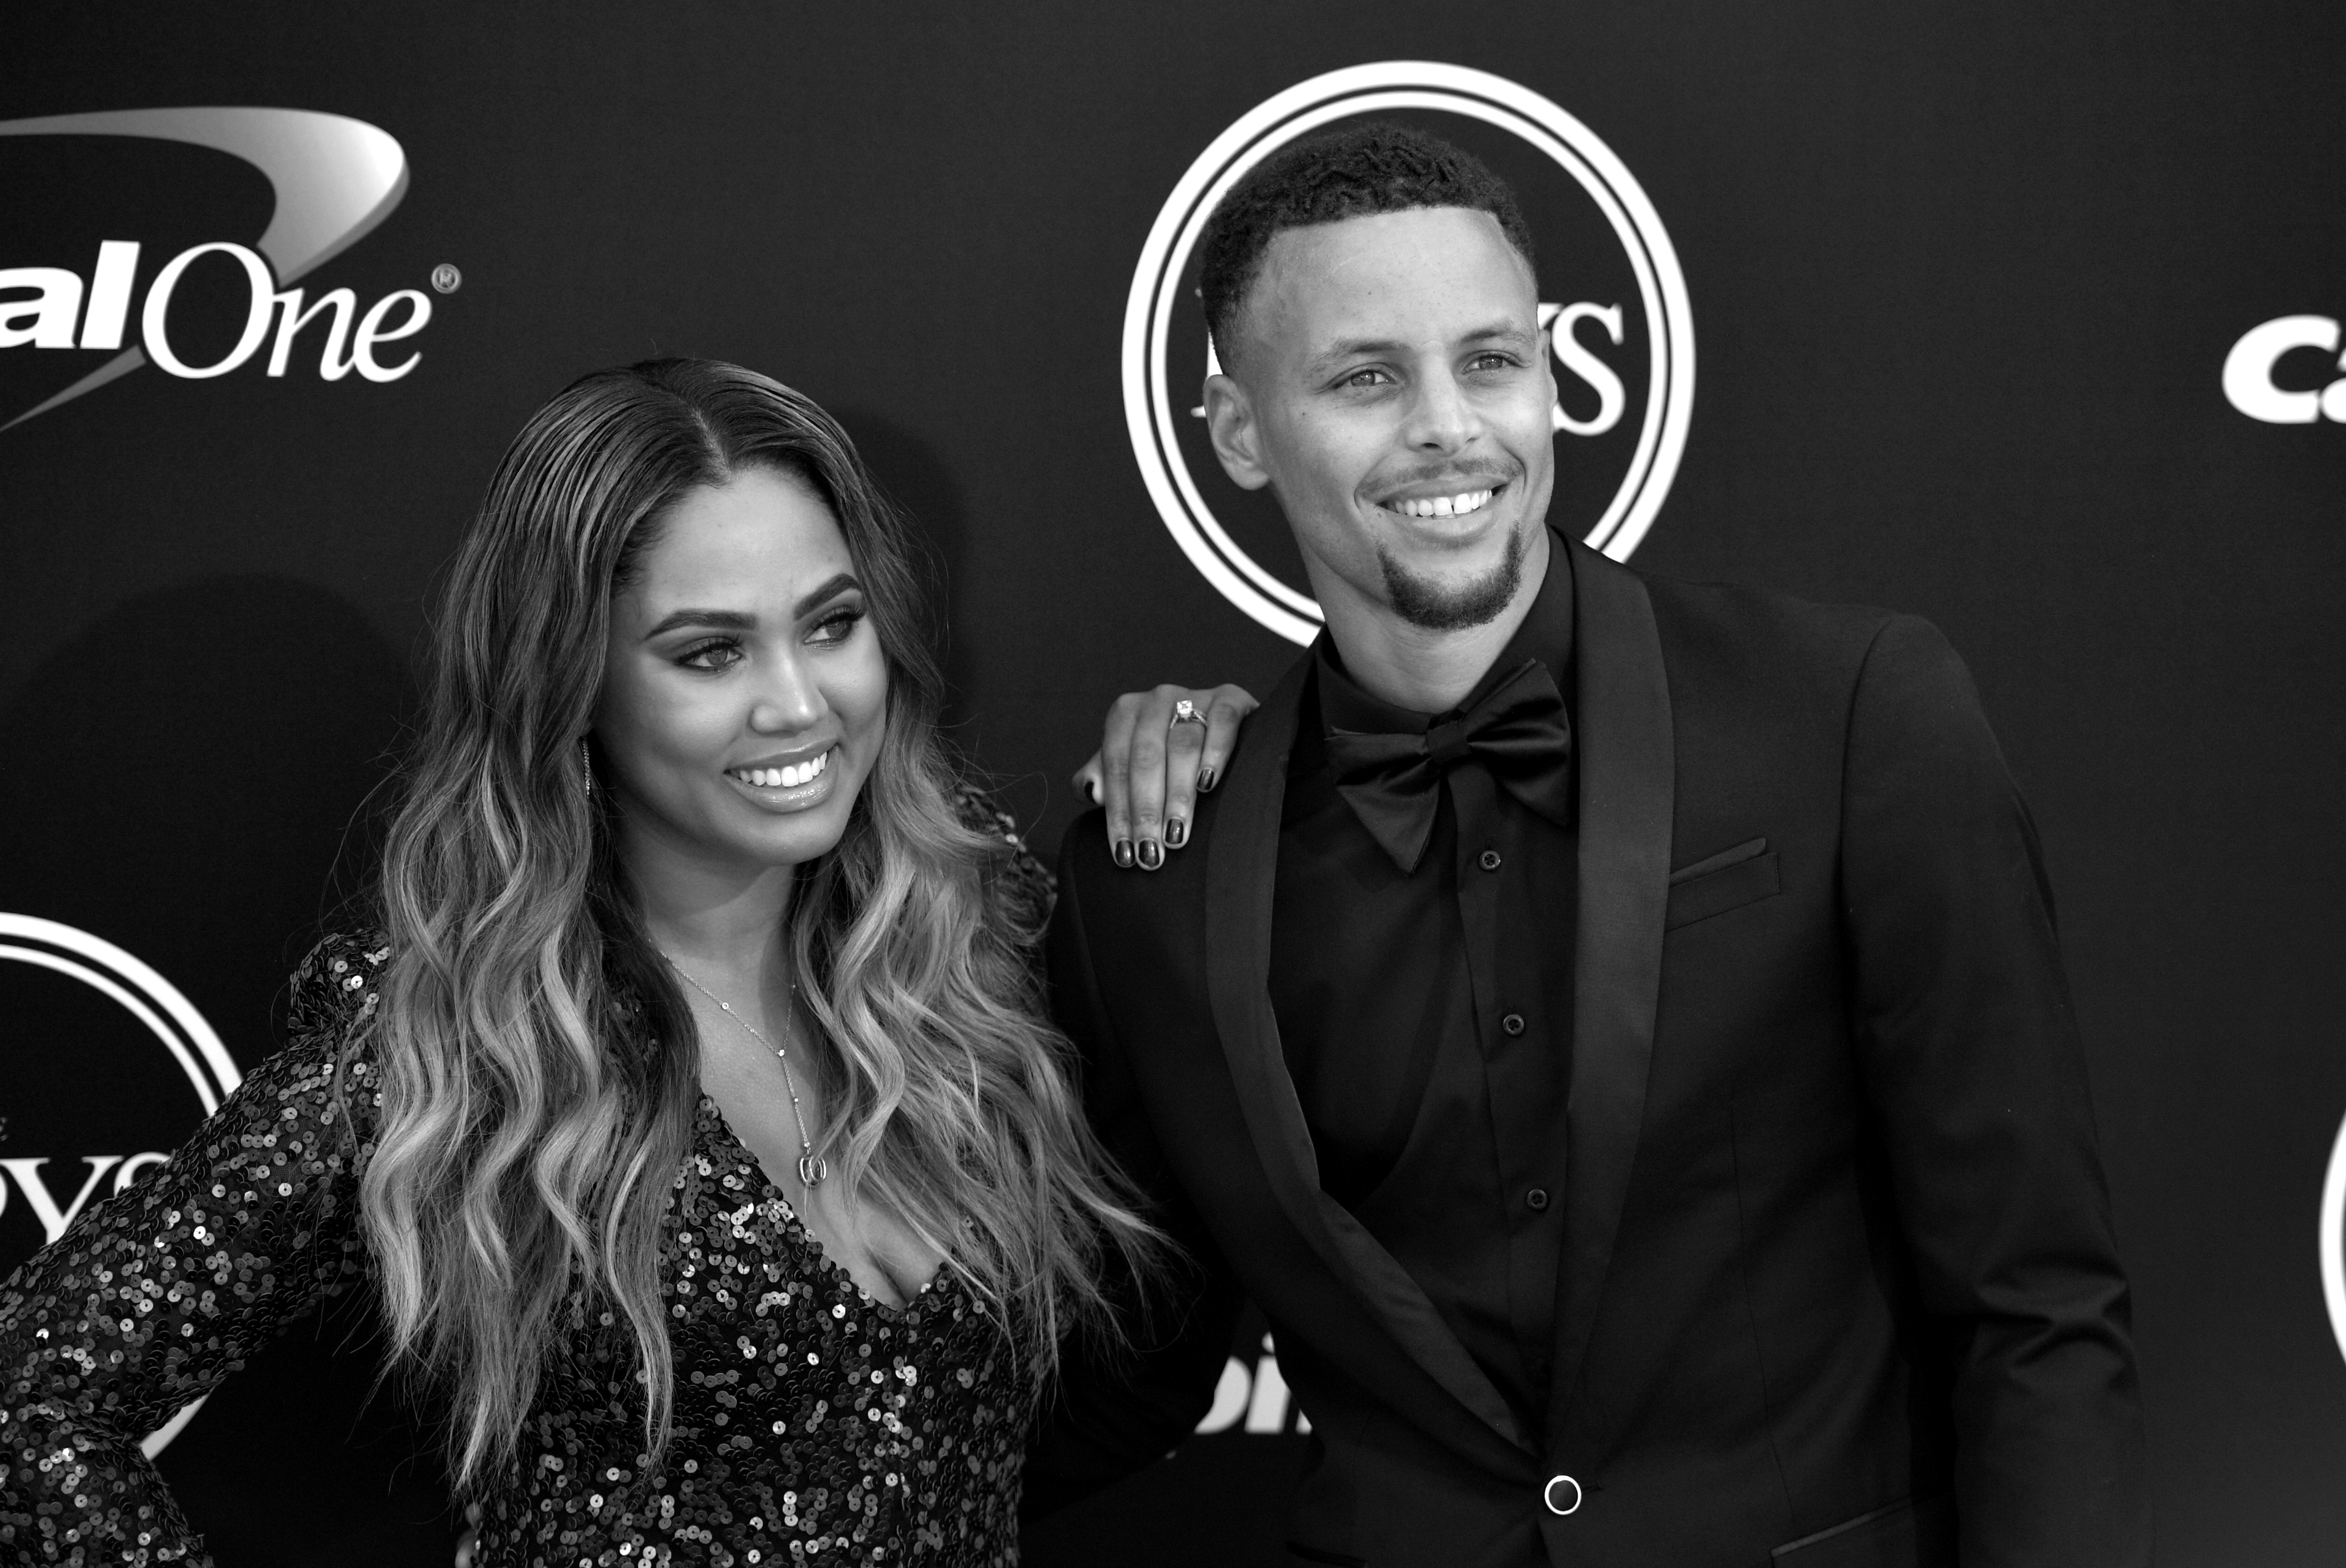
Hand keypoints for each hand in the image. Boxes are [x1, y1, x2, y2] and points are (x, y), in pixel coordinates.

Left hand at [1074, 684, 1258, 869]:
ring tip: (1176, 835)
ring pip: (1182, 745)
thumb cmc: (1167, 755)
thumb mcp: (1131, 764)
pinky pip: (1221, 722)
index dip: (1118, 812)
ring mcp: (1193, 695)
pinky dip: (1214, 753)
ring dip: (1178, 795)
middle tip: (1151, 854)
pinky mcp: (1231, 697)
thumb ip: (1106, 777)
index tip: (1124, 853)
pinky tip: (1207, 785)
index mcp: (1125, 713)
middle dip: (1146, 811)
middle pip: (1146, 758)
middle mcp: (1156, 699)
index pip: (1116, 766)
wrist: (1219, 728)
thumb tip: (1089, 792)